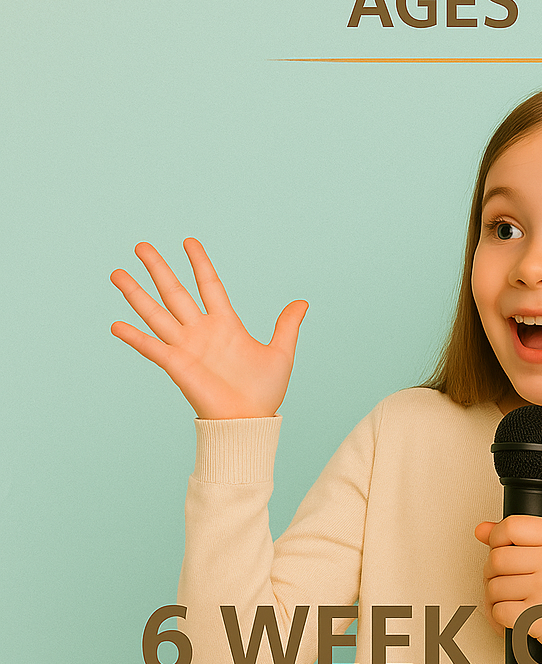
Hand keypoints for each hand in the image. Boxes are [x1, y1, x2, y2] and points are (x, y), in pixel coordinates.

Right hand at [110, 238, 307, 419]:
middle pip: (175, 292)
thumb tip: (302, 302)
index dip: (199, 263)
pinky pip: (152, 348)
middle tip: (141, 246)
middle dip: (158, 269)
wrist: (250, 421)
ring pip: (157, 314)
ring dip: (136, 294)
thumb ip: (287, 325)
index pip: (209, 285)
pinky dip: (134, 337)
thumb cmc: (264, 391)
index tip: (189, 241)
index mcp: (226, 324)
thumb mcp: (281, 352)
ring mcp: (187, 347)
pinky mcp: (177, 366)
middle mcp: (202, 331)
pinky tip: (116, 324)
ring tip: (117, 273)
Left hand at [474, 516, 541, 649]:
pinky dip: (499, 615)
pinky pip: (499, 611)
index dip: (497, 538)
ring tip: (512, 597)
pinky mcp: (538, 616)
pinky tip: (513, 612)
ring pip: (494, 587)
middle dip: (493, 571)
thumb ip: (516, 535)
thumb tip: (481, 530)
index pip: (511, 526)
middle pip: (497, 558)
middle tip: (505, 577)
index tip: (500, 547)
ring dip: (495, 596)